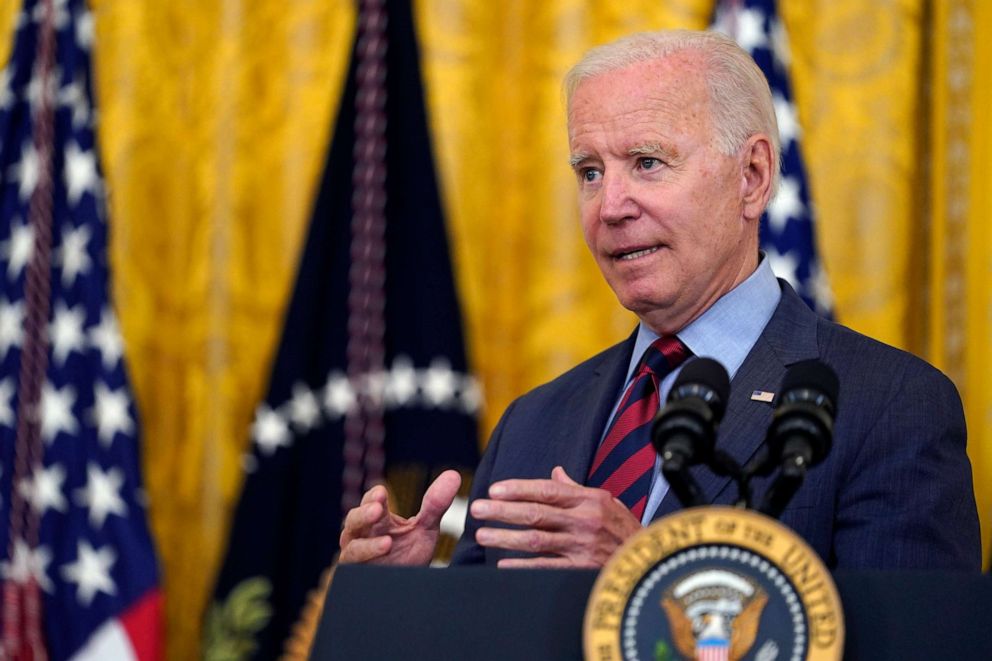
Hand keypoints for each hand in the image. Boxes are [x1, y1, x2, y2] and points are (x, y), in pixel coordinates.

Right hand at [339, 470, 460, 564]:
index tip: (382, 492)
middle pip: (354, 520)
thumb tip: (454, 475)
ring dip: (368, 545)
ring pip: (352, 547)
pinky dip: (368, 563)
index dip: (374, 496)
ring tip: (387, 542)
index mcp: (376, 520)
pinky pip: (355, 569)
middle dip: (364, 514)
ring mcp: (357, 557)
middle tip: (377, 508)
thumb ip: (435, 504)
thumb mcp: (425, 528)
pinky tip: (384, 557)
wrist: (408, 589)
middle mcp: (362, 535)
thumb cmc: (409, 554)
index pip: (370, 502)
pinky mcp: (357, 576)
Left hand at [470, 466, 641, 567]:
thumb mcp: (607, 502)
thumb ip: (577, 489)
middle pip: (536, 514)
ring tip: (483, 535)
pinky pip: (546, 567)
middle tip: (477, 509)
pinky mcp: (581, 570)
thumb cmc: (626, 529)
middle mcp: (584, 521)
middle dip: (503, 511)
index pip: (547, 491)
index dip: (519, 489)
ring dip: (506, 538)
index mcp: (588, 501)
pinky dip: (523, 566)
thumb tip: (555, 473)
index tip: (495, 489)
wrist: (652, 562)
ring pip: (537, 540)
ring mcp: (582, 547)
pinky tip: (503, 563)